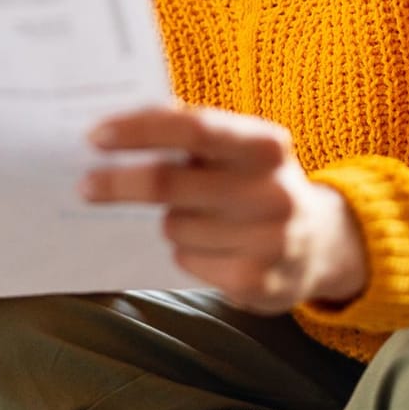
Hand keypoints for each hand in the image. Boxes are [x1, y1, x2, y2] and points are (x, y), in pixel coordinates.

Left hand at [80, 103, 368, 313]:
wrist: (321, 244)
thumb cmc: (257, 182)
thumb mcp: (241, 147)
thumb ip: (191, 130)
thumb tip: (119, 126)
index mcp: (266, 145)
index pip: (193, 128)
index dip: (140, 131)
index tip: (96, 137)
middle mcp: (273, 191)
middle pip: (169, 183)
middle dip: (118, 183)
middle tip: (86, 184)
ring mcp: (269, 241)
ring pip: (174, 226)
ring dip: (170, 221)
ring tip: (201, 218)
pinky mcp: (257, 283)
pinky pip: (187, 261)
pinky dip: (188, 253)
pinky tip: (216, 248)